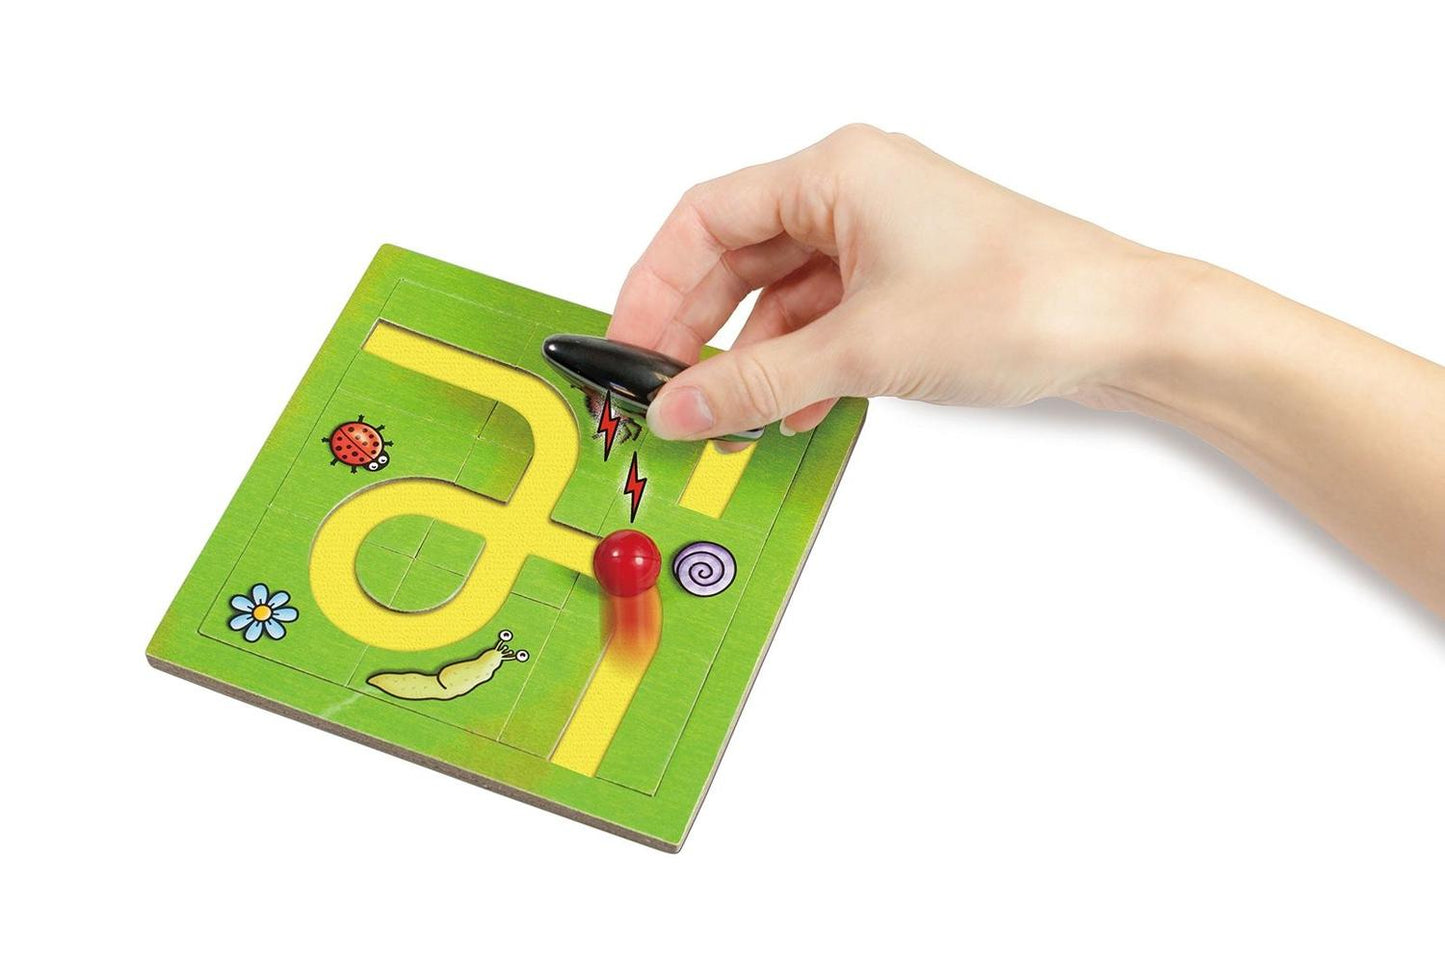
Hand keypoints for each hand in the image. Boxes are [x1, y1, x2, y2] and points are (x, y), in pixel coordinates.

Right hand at [607, 123, 1184, 439]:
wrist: (1127, 328)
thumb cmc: (1023, 300)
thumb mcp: (863, 349)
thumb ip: (756, 382)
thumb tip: (680, 409)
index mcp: (835, 172)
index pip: (705, 217)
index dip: (654, 284)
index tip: (627, 343)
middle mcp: (854, 192)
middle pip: (738, 256)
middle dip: (696, 327)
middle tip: (663, 389)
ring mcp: (883, 237)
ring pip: (781, 293)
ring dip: (750, 355)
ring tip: (724, 416)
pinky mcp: (908, 281)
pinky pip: (826, 317)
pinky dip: (800, 361)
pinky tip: (789, 408)